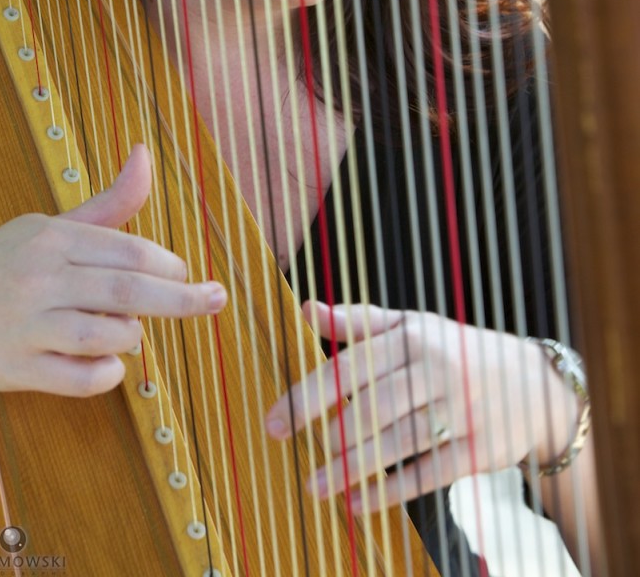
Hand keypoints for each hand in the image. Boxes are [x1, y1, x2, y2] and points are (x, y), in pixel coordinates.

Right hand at [0, 145, 226, 395]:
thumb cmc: (6, 265)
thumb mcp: (52, 226)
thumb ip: (108, 203)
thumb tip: (145, 153)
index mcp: (52, 238)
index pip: (128, 250)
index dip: (169, 265)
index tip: (186, 274)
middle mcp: (39, 278)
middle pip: (127, 292)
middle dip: (181, 299)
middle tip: (215, 299)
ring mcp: (26, 326)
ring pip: (105, 335)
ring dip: (133, 336)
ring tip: (130, 330)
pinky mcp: (18, 368)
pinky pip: (80, 379)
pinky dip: (107, 373)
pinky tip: (108, 362)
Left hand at [265, 302, 576, 511]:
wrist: (533, 384)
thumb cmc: (455, 351)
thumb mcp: (413, 326)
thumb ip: (359, 321)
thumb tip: (305, 308)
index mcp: (415, 336)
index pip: (353, 365)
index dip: (311, 394)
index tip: (276, 418)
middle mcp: (438, 370)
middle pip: (373, 405)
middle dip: (327, 432)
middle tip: (286, 448)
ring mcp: (461, 411)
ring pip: (398, 442)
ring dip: (353, 466)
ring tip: (316, 484)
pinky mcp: (479, 449)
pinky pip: (429, 474)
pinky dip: (392, 490)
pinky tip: (359, 502)